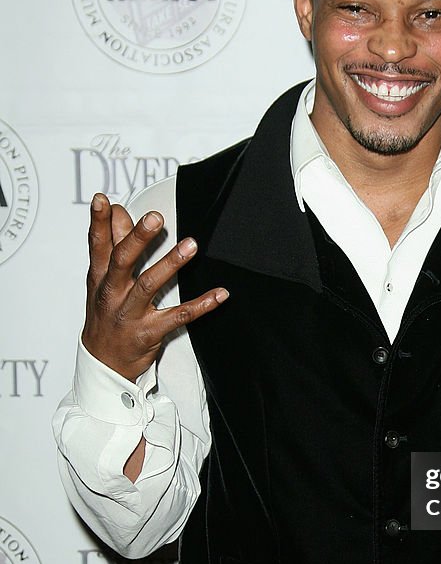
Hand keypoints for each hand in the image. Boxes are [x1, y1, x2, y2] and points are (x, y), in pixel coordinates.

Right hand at [82, 192, 228, 382]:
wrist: (103, 363)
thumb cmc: (105, 316)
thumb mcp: (101, 281)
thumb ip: (112, 245)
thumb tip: (120, 212)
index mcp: (100, 278)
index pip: (97, 245)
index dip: (99, 222)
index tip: (102, 200)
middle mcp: (112, 293)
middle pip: (122, 261)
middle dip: (138, 239)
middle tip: (155, 219)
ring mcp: (130, 314)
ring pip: (149, 285)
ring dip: (171, 264)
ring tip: (191, 245)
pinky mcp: (149, 333)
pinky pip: (179, 317)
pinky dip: (201, 305)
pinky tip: (220, 294)